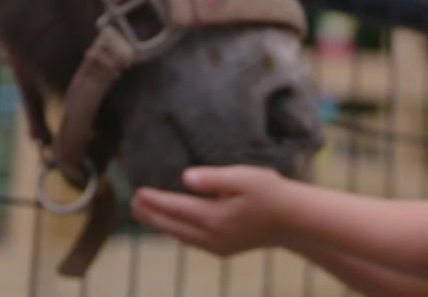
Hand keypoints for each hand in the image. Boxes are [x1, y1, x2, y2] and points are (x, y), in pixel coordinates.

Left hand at [130, 165, 292, 256]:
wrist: (294, 220)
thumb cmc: (272, 193)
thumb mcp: (244, 177)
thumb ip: (213, 178)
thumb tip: (185, 177)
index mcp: (215, 218)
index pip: (175, 208)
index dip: (154, 200)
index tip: (137, 192)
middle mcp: (212, 236)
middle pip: (172, 226)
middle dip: (151, 214)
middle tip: (133, 203)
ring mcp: (218, 246)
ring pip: (180, 236)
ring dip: (161, 224)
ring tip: (145, 213)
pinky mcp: (224, 249)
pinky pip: (192, 241)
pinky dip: (176, 231)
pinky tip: (173, 225)